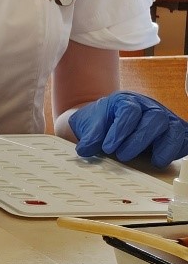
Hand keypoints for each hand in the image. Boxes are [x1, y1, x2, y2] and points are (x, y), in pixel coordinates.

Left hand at [69, 91, 187, 166]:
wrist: (110, 121)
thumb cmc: (103, 121)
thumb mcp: (90, 124)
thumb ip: (89, 135)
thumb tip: (85, 150)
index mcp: (127, 101)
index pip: (129, 111)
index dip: (120, 130)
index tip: (108, 147)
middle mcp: (149, 107)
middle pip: (154, 118)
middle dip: (139, 140)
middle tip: (122, 156)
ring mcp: (165, 119)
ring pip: (174, 128)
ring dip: (164, 147)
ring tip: (152, 162)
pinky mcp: (176, 133)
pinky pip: (185, 139)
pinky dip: (177, 150)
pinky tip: (162, 160)